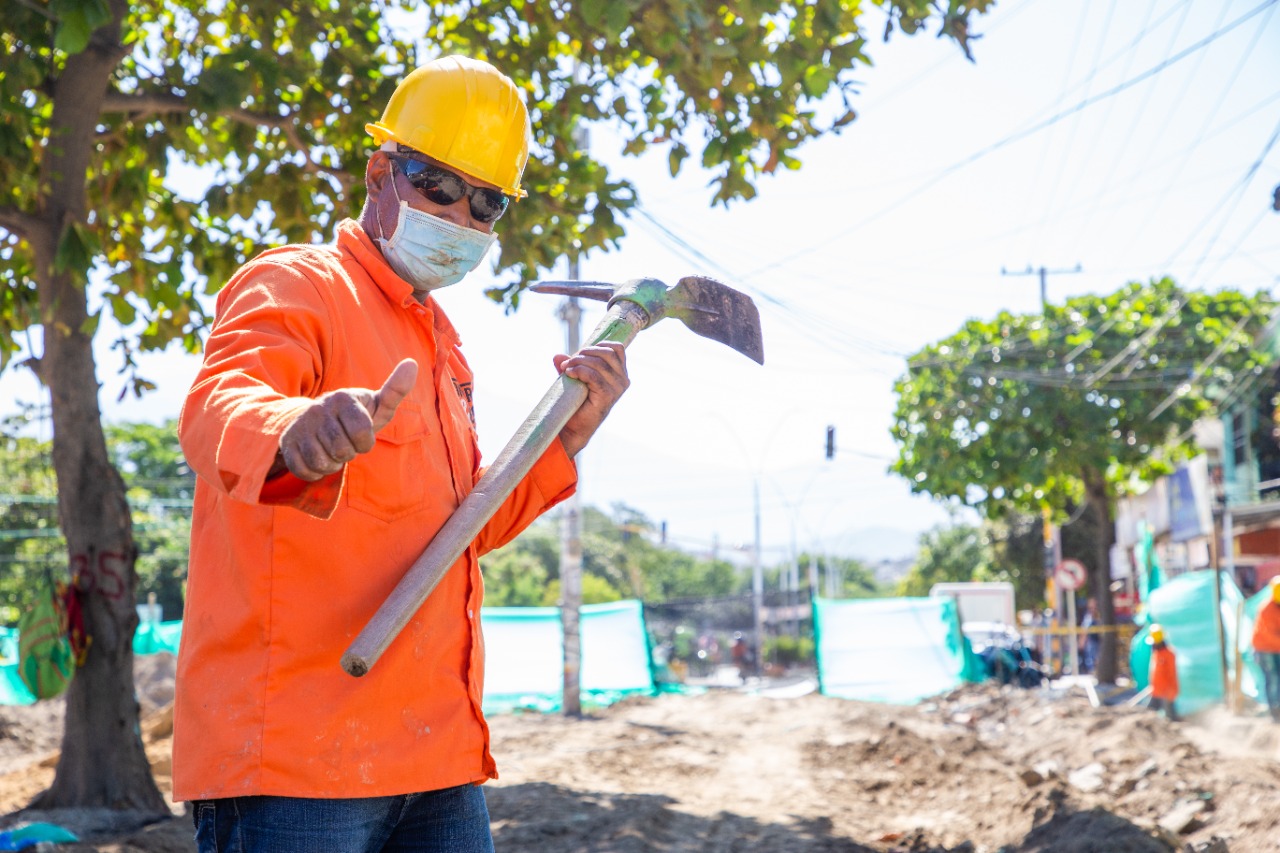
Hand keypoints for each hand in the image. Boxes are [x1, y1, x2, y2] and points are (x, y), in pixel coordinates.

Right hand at [273, 359, 418, 481]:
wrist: (314, 421)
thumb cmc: (355, 416)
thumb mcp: (376, 405)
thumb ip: (395, 390)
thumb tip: (412, 364)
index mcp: (342, 398)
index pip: (362, 433)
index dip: (365, 442)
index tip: (362, 436)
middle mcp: (318, 409)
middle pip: (342, 450)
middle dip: (349, 453)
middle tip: (345, 443)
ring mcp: (300, 426)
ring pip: (323, 462)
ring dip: (332, 464)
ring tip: (332, 451)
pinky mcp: (287, 443)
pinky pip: (304, 470)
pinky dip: (315, 472)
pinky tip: (318, 458)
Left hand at [553, 342, 628, 457]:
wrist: (574, 427)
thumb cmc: (576, 402)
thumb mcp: (574, 377)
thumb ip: (570, 365)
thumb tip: (558, 356)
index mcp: (620, 373)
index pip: (617, 348)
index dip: (598, 345)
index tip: (580, 352)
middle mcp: (622, 380)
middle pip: (607, 353)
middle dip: (584, 353)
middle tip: (568, 362)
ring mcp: (617, 389)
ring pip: (598, 363)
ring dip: (579, 362)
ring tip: (566, 369)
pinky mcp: (607, 396)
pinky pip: (593, 376)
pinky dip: (579, 371)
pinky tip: (569, 374)